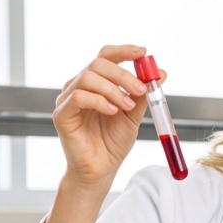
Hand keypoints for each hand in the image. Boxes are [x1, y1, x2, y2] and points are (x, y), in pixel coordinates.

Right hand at [52, 44, 164, 192]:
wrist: (101, 171)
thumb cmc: (113, 143)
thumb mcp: (133, 116)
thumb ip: (142, 94)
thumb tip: (161, 73)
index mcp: (95, 83)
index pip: (106, 57)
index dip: (123, 51)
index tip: (143, 53)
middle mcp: (79, 86)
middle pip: (98, 63)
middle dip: (123, 75)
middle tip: (141, 89)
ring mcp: (68, 99)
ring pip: (88, 77)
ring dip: (113, 90)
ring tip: (127, 107)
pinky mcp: (62, 115)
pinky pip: (78, 97)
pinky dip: (99, 101)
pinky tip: (112, 112)